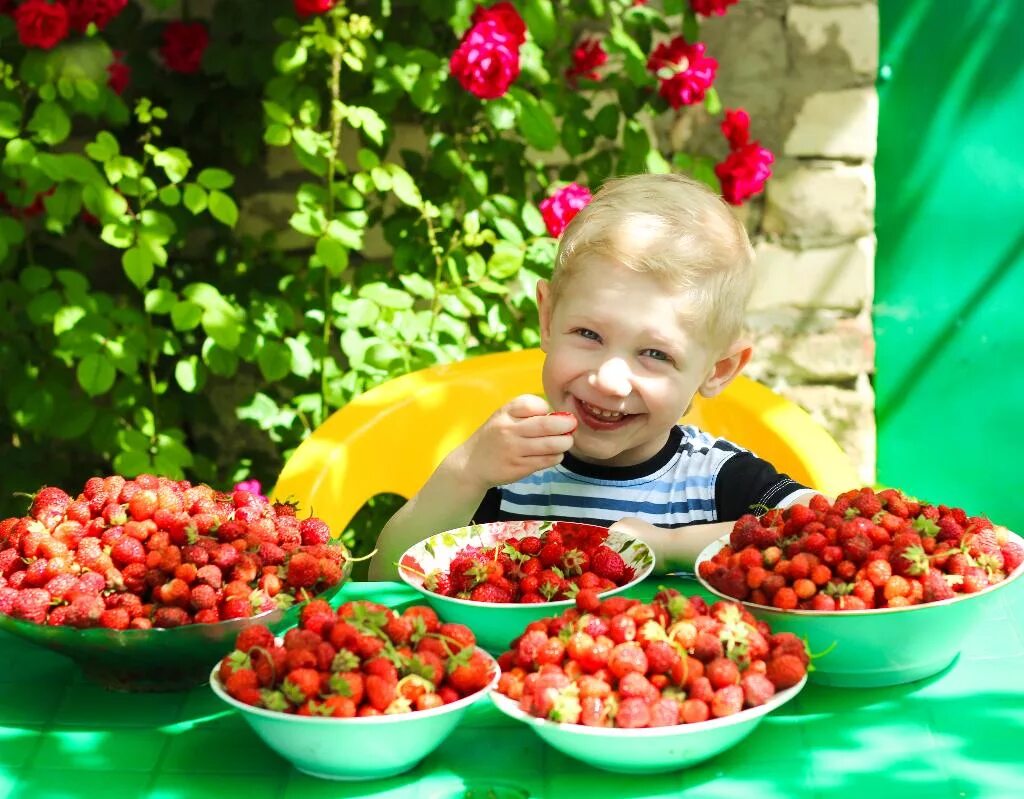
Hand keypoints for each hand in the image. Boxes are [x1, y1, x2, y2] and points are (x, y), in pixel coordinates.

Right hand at [453, 394, 576, 491]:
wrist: (472, 464)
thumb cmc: (494, 437)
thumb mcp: (503, 417)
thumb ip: (527, 412)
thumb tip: (559, 416)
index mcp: (505, 413)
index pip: (533, 404)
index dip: (546, 408)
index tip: (550, 414)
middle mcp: (508, 430)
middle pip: (546, 425)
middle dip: (566, 424)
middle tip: (572, 425)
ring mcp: (513, 451)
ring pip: (551, 445)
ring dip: (564, 443)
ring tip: (566, 441)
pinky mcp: (519, 468)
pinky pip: (547, 461)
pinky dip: (556, 456)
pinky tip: (554, 454)